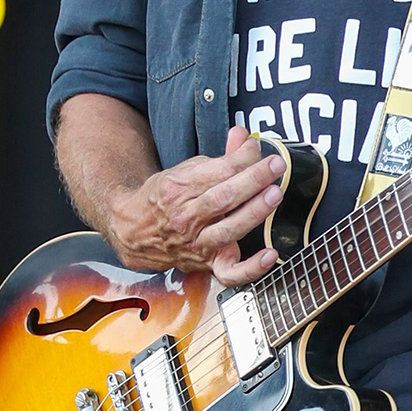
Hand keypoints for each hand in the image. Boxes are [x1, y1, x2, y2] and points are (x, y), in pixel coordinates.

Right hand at [109, 125, 284, 284]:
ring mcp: (197, 244)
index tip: (256, 148)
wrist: (135, 231)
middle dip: (254, 179)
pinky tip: (270, 254)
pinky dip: (252, 268)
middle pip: (223, 198)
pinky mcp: (207, 265)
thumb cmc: (165, 198)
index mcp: (178, 189)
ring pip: (228, 230)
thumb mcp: (185, 170)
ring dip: (254, 211)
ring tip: (274, 194)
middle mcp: (186, 218)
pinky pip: (230, 274)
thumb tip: (244, 136)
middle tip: (276, 165)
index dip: (243, 157)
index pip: (218, 171)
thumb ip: (219, 157)